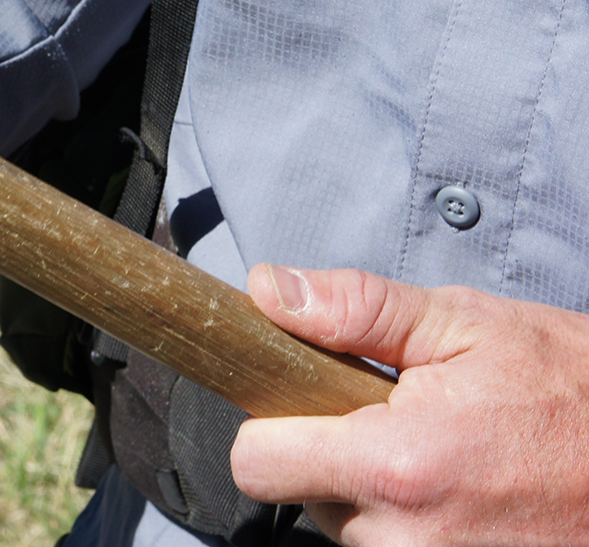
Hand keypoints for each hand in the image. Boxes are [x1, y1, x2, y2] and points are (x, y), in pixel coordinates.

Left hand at [231, 264, 588, 545]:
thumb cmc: (577, 392)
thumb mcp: (468, 326)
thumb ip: (356, 310)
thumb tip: (269, 291)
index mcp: (397, 466)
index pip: (257, 463)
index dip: (273, 425)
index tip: (308, 402)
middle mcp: (406, 539)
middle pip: (305, 495)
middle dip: (337, 454)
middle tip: (407, 422)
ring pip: (351, 529)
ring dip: (381, 495)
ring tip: (448, 457)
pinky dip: (416, 525)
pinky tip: (464, 493)